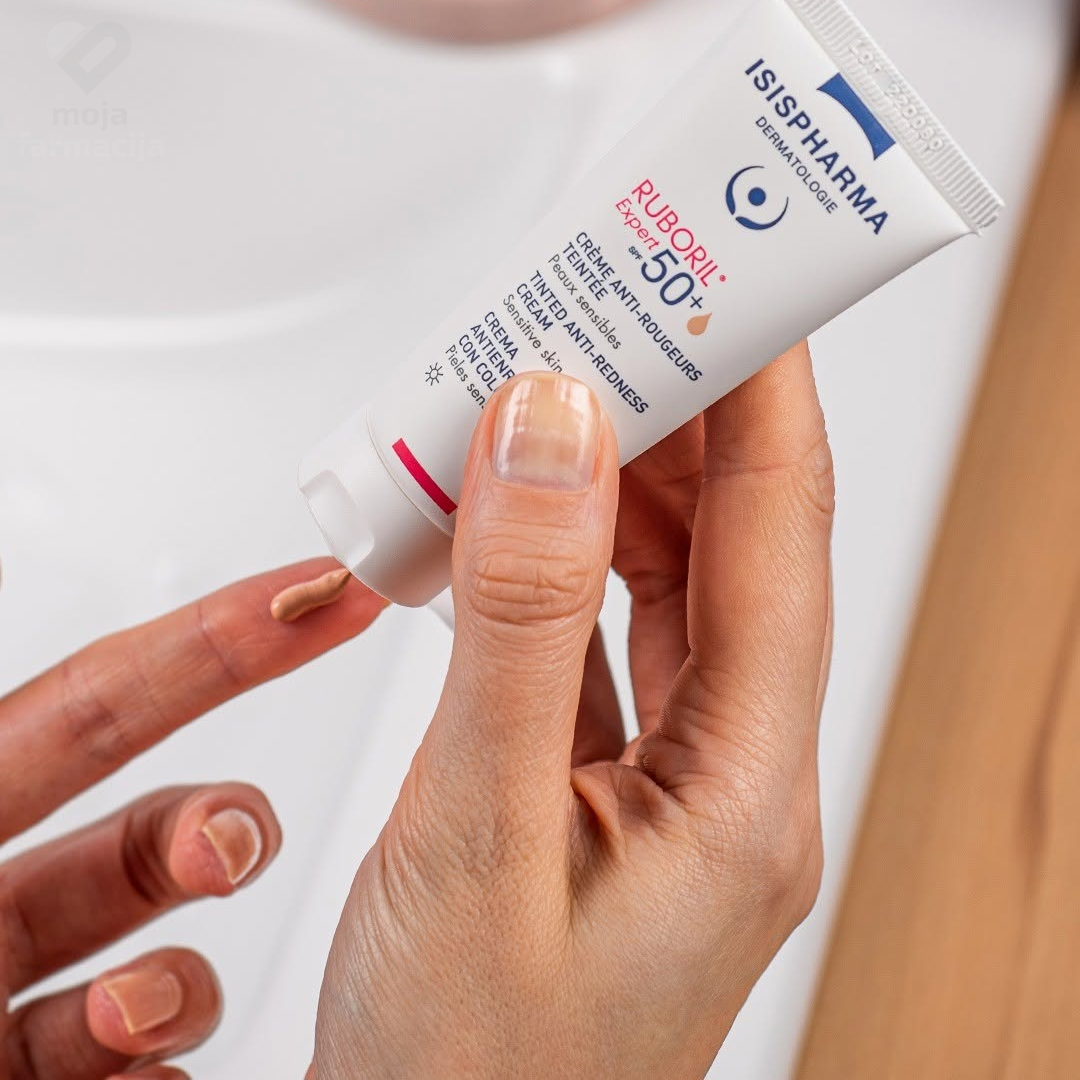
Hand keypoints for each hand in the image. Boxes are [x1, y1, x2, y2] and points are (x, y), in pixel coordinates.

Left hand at [0, 561, 384, 1078]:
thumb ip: (6, 762)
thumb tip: (195, 793)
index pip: (101, 700)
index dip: (221, 639)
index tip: (325, 591)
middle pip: (149, 833)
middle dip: (226, 824)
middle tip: (236, 848)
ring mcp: (9, 1008)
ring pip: (154, 968)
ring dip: (182, 986)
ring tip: (144, 1017)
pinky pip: (144, 1070)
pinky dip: (163, 1068)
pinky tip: (152, 1078)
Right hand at [313, 343, 833, 1077]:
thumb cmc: (467, 1073)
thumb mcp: (479, 829)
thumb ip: (523, 617)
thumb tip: (552, 433)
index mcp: (743, 795)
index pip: (779, 534)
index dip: (761, 390)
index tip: (732, 277)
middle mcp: (731, 780)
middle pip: (731, 547)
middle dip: (678, 417)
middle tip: (618, 311)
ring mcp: (673, 784)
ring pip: (665, 586)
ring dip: (611, 485)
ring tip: (550, 396)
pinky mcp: (606, 791)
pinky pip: (604, 639)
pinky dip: (559, 563)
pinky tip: (513, 521)